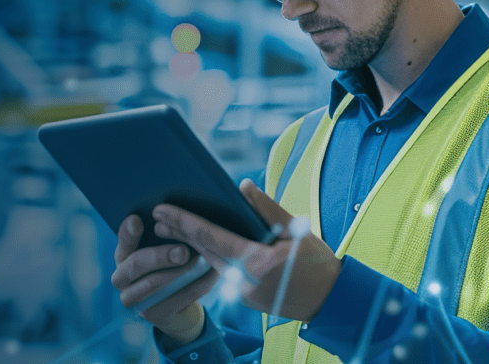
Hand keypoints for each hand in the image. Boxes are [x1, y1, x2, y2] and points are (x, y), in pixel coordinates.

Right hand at [110, 214, 217, 343]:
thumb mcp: (164, 247)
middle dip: (161, 256)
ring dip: (179, 273)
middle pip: (137, 263)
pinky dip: (196, 286)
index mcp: (123, 254)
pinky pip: (176, 299)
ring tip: (200, 262)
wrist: (174, 303)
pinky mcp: (151, 314)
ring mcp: (132, 299)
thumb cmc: (169, 265)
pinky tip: (212, 275)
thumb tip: (176, 215)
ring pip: (154, 284)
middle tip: (183, 251)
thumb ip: (165, 233)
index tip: (138, 220)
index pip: (123, 240)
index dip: (128, 232)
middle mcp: (121, 277)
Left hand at [151, 179, 341, 321]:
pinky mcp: (245, 299)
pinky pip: (222, 273)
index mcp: (257, 261)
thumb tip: (243, 186)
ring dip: (190, 245)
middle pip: (203, 251)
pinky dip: (208, 257)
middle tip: (157, 216)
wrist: (331, 301)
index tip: (164, 210)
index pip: (211, 237)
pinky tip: (197, 246)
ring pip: (210, 263)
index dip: (184, 222)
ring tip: (170, 228)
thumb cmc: (318, 263)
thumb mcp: (297, 230)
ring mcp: (243, 293)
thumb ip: (267, 208)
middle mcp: (245, 280)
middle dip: (179, 232)